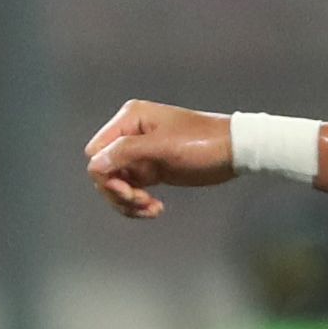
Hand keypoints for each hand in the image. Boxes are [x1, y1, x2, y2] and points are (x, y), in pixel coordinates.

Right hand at [84, 100, 231, 217]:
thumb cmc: (201, 143)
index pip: (96, 152)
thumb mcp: (163, 147)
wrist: (232, 151)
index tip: (129, 191)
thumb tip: (95, 165)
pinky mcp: (149, 169)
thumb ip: (126, 153)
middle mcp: (129, 134)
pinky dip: (138, 203)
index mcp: (130, 120)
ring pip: (115, 184)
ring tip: (152, 208)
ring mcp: (138, 153)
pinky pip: (131, 190)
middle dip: (119, 192)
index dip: (106, 176)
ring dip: (129, 202)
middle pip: (103, 171)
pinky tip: (155, 209)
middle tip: (142, 202)